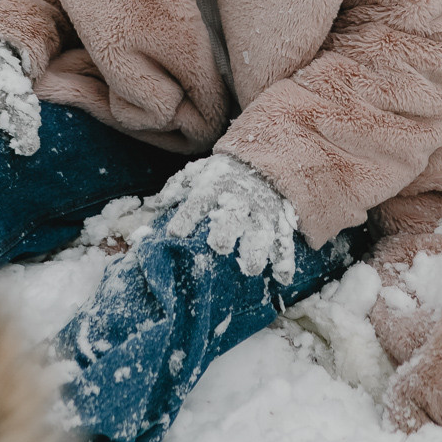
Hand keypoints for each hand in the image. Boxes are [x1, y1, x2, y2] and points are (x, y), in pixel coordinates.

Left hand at [146, 154, 297, 284]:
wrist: (264, 162)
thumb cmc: (225, 174)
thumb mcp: (200, 172)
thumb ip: (177, 186)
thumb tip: (155, 205)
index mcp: (215, 188)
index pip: (198, 202)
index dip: (186, 217)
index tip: (174, 233)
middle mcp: (239, 201)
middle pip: (232, 217)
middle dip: (226, 232)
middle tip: (219, 246)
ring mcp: (262, 212)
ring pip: (261, 233)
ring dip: (256, 252)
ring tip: (250, 269)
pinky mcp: (280, 222)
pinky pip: (285, 242)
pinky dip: (285, 261)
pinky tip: (282, 279)